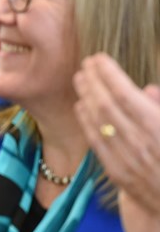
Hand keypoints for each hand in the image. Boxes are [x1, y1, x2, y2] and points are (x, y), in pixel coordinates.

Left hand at [74, 53, 159, 215]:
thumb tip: (147, 89)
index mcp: (158, 127)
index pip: (125, 94)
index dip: (108, 74)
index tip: (98, 58)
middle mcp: (140, 142)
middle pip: (106, 105)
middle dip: (93, 81)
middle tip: (84, 64)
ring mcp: (126, 159)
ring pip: (98, 122)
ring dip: (86, 97)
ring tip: (80, 79)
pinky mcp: (117, 172)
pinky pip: (96, 143)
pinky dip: (86, 122)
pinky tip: (81, 106)